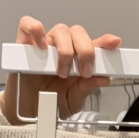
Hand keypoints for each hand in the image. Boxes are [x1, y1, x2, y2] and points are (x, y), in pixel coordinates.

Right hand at [2, 16, 121, 124]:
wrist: (27, 112)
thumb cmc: (50, 103)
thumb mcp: (73, 100)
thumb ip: (86, 89)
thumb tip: (104, 78)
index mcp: (78, 60)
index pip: (94, 44)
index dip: (105, 41)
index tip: (115, 43)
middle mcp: (63, 49)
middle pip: (78, 33)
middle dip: (85, 50)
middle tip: (84, 71)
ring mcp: (44, 45)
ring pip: (60, 30)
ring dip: (65, 50)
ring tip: (62, 72)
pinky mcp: (24, 45)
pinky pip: (28, 25)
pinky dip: (36, 30)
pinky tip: (42, 47)